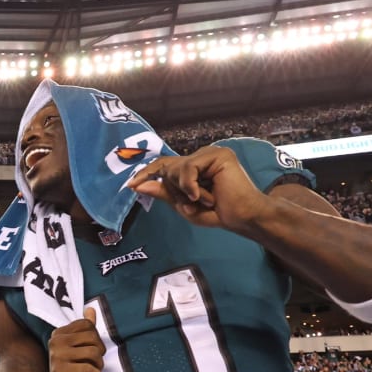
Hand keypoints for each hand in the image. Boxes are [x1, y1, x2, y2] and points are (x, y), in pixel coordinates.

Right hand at [45, 307, 104, 371]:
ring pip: (93, 353)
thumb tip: (90, 309)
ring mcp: (56, 357)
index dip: (96, 338)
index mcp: (59, 333)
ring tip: (94, 370)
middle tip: (95, 362)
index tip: (92, 350)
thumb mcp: (80, 347)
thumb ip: (85, 328)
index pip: (87, 325)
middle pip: (92, 337)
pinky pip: (89, 369)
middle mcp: (55, 342)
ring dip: (99, 364)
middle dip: (100, 351)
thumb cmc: (74, 368)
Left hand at [126, 145, 269, 233]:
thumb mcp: (183, 205)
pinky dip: (190, 185)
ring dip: (185, 191)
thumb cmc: (217, 213)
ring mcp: (209, 154)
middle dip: (174, 191)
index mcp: (193, 168)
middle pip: (168, 168)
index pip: (164, 164)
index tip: (130, 186)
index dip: (146, 173)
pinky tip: (202, 196)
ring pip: (177, 168)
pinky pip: (188, 168)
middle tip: (193, 203)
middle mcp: (200, 157)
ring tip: (203, 200)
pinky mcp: (217, 154)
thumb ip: (163, 193)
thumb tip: (139, 186)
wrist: (241, 217)